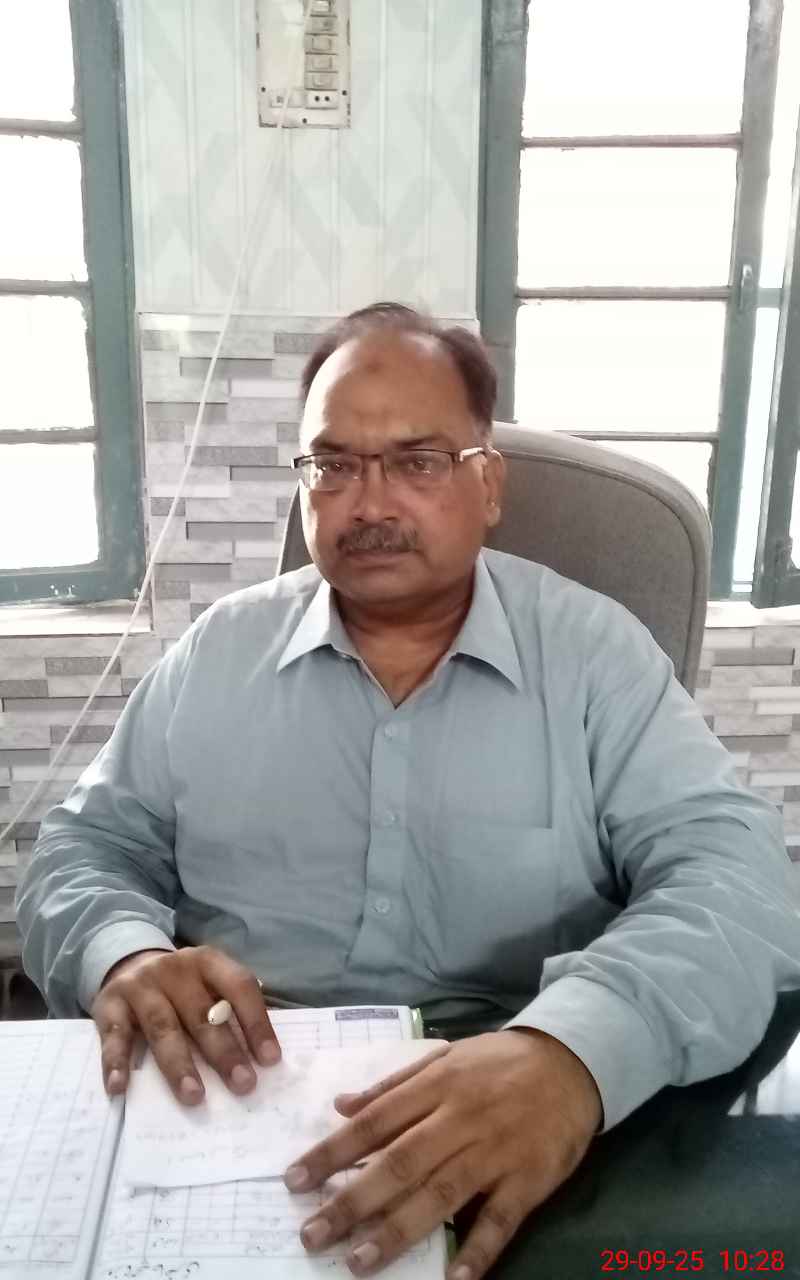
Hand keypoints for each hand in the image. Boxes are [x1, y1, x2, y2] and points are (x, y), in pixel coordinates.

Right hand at [91, 945, 280, 1103]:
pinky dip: (115, 1062)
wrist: (127, 965)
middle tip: (243, 1084)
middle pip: (202, 1013)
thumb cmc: (181, 987)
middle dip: (224, 1051)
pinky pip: (114, 1036)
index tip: (270, 1059)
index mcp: (207, 961)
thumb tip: (263, 1057)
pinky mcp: (109, 1004)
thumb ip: (230, 1009)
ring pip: (163, 1027)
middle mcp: (175, 969)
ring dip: (179, 1065)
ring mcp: (140, 986)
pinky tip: (120, 1088)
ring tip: (195, 1097)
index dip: (257, 1022)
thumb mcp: (207, 984)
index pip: (238, 986)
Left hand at [284, 1028, 601, 1278]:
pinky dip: (477, 1250)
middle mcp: (460, 1118)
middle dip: (352, 1201)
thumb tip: (340, 1105)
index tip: (295, 1180)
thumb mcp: (444, 1057)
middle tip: (312, 1234)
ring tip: (357, 1262)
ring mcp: (495, 1151)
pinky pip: (499, 1220)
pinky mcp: (528, 1179)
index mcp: (436, 1085)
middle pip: (399, 1163)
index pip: (374, 1122)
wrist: (572, 1061)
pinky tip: (452, 1279)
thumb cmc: (499, 1062)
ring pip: (439, 1194)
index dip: (333, 1152)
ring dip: (397, 1230)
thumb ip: (393, 1084)